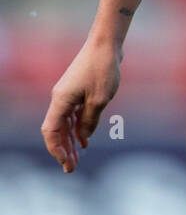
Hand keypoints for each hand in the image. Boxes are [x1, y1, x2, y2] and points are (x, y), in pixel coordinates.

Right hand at [41, 39, 121, 172]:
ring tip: (77, 159)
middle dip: (63, 150)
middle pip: (57, 130)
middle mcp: (60, 99)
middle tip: (71, 169)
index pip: (51, 132)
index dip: (56, 149)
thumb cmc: (102, 70)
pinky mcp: (78, 91)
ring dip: (71, 141)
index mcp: (60, 101)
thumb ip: (90, 121)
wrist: (106, 45)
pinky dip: (78, 128)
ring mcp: (69, 95)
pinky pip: (74, 115)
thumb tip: (83, 137)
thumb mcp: (99, 100)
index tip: (66, 164)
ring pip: (66, 124)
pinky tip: (85, 141)